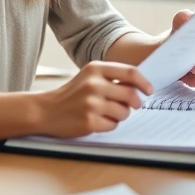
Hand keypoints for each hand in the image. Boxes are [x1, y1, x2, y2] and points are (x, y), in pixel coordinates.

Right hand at [37, 61, 153, 138]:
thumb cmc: (72, 94)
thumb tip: (140, 85)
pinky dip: (110, 125)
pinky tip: (97, 121)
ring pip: (124, 112)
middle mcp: (93, 84)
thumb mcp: (89, 77)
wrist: (46, 110)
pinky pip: (113, 125)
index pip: (130, 72)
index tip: (149, 90)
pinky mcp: (89, 121)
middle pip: (130, 94)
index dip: (144, 82)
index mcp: (95, 69)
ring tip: (107, 113)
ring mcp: (90, 104)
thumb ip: (111, 78)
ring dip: (120, 115)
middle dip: (135, 103)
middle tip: (132, 106)